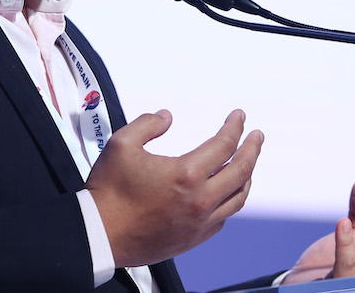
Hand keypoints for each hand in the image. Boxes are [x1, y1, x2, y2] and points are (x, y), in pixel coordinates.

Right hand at [86, 109, 263, 266]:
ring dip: (246, 176)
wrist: (98, 235)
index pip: (224, 144)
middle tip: (256, 136)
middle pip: (241, 171)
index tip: (239, 116)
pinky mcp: (192, 239)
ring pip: (237, 198)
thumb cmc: (108, 192)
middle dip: (252, 149)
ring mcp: (199, 223)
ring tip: (247, 163)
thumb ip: (148, 124)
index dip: (235, 126)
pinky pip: (222, 218)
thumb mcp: (122, 144)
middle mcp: (200, 201)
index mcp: (186, 175)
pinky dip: (229, 201)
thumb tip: (167, 117)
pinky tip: (225, 193)